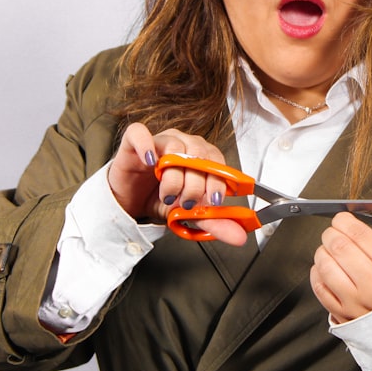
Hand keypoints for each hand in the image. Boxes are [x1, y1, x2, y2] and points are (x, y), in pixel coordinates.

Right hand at [107, 123, 246, 245]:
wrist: (132, 201)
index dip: (217, 182)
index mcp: (202, 157)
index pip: (217, 161)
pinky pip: (140, 134)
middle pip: (198, 154)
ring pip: (174, 147)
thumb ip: (214, 222)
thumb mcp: (190, 214)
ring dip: (173, 176)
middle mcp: (184, 144)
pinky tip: (150, 162)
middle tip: (187, 203)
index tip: (214, 201)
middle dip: (195, 184)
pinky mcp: (134, 141)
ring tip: (168, 194)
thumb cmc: (161, 199)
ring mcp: (160, 140)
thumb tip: (239, 236)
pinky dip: (146, 146)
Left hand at [310, 212, 371, 323]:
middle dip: (331, 234)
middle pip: (339, 248)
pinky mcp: (343, 316)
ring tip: (328, 251)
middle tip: (332, 232)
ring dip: (322, 252)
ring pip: (325, 266)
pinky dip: (317, 273)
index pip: (359, 235)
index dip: (345, 222)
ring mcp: (355, 303)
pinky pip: (320, 288)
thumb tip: (350, 229)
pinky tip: (324, 269)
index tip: (341, 219)